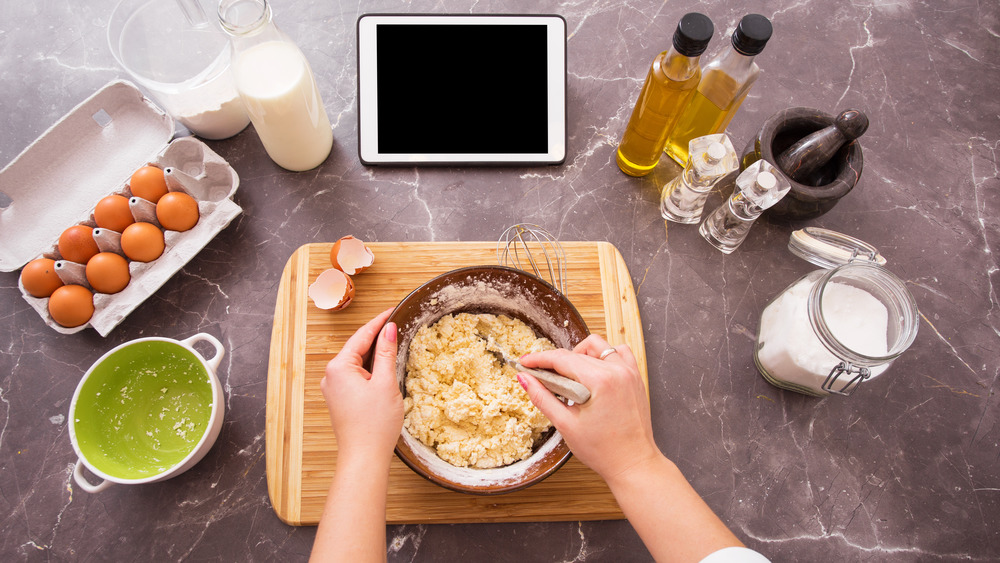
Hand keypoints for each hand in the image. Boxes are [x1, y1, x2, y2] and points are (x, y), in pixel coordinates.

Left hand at [320, 308, 402, 463]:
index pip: (361, 336)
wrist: (363, 458)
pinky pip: (354, 376)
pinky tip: (383, 369)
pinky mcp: (339, 400)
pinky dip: (369, 369)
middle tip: (396, 324)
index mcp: (339, 367)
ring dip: (373, 354)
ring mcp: (333, 389)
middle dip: (376, 336)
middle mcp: (330, 375)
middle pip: (357, 348)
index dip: (379, 321)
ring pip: (356, 363)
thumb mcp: (386, 383)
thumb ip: (387, 353)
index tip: (393, 310)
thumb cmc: (375, 423)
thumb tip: (389, 329)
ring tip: (393, 344)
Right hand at [518, 334, 659, 481]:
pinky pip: (618, 353)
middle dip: (555, 362)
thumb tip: (525, 379)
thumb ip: (542, 398)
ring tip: (570, 376)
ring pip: (597, 347)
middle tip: (543, 377)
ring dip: (579, 355)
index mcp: (600, 381)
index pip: (561, 359)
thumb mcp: (565, 425)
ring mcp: (629, 372)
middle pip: (576, 353)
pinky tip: (594, 372)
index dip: (538, 359)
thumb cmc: (603, 451)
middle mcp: (617, 371)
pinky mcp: (635, 378)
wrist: (633, 464)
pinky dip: (603, 356)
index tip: (525, 363)